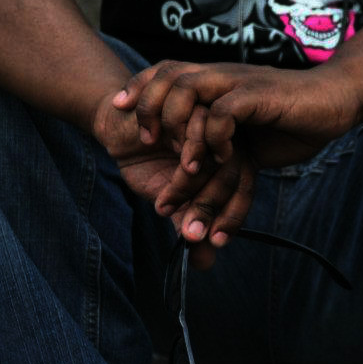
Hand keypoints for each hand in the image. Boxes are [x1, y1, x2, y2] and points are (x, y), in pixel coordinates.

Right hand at [89, 96, 255, 266]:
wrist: (119, 126)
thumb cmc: (149, 161)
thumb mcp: (169, 198)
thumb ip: (189, 224)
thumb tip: (205, 262)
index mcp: (230, 160)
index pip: (244, 190)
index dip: (232, 218)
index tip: (214, 242)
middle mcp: (226, 139)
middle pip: (231, 175)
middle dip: (208, 209)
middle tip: (188, 233)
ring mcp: (210, 119)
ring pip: (212, 155)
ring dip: (188, 187)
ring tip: (165, 206)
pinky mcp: (190, 101)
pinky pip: (193, 128)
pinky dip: (178, 155)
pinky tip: (159, 181)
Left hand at [113, 61, 361, 170]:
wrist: (336, 103)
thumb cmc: (292, 119)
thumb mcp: (246, 133)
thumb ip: (218, 143)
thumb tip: (195, 170)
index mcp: (215, 81)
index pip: (165, 70)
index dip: (139, 85)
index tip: (119, 107)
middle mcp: (222, 76)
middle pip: (168, 74)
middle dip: (148, 105)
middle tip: (147, 141)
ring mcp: (239, 83)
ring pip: (188, 88)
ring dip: (178, 124)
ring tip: (184, 159)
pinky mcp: (259, 96)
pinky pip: (222, 112)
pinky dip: (214, 137)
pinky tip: (222, 156)